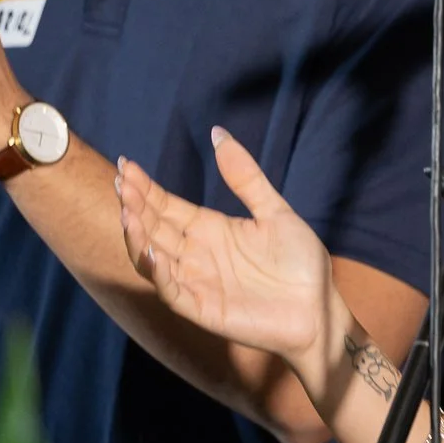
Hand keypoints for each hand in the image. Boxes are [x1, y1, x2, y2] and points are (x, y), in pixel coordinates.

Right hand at [114, 129, 338, 389]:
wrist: (321, 308)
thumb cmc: (301, 264)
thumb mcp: (275, 212)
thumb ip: (245, 177)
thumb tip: (218, 133)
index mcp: (210, 230)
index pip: (167, 206)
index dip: (146, 188)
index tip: (127, 165)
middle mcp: (196, 255)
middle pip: (155, 228)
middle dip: (136, 206)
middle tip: (123, 182)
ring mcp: (197, 283)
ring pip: (153, 259)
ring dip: (138, 236)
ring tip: (129, 212)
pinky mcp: (203, 309)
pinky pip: (172, 291)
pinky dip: (159, 274)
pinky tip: (152, 251)